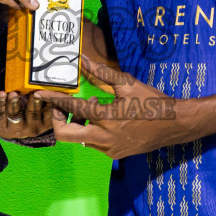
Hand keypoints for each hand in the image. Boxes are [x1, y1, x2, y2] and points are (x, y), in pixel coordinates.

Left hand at [0, 89, 55, 144]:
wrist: (8, 127)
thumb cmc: (28, 112)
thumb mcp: (39, 107)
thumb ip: (44, 98)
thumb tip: (47, 82)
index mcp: (44, 123)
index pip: (50, 113)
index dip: (50, 104)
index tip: (50, 94)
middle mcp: (32, 129)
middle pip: (33, 115)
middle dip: (34, 103)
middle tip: (34, 94)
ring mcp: (15, 130)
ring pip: (15, 116)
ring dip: (14, 103)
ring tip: (14, 93)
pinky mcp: (0, 127)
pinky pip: (0, 114)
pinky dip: (0, 102)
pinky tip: (2, 93)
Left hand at [32, 54, 197, 158]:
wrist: (174, 125)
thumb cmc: (151, 101)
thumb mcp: (127, 84)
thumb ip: (101, 73)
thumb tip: (82, 60)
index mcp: (107, 117)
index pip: (72, 108)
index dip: (54, 100)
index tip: (41, 95)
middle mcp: (104, 137)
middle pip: (65, 134)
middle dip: (58, 119)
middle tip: (61, 106)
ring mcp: (109, 149)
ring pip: (79, 140)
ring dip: (77, 123)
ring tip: (90, 107)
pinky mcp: (114, 154)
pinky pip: (92, 144)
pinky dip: (90, 131)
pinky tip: (102, 118)